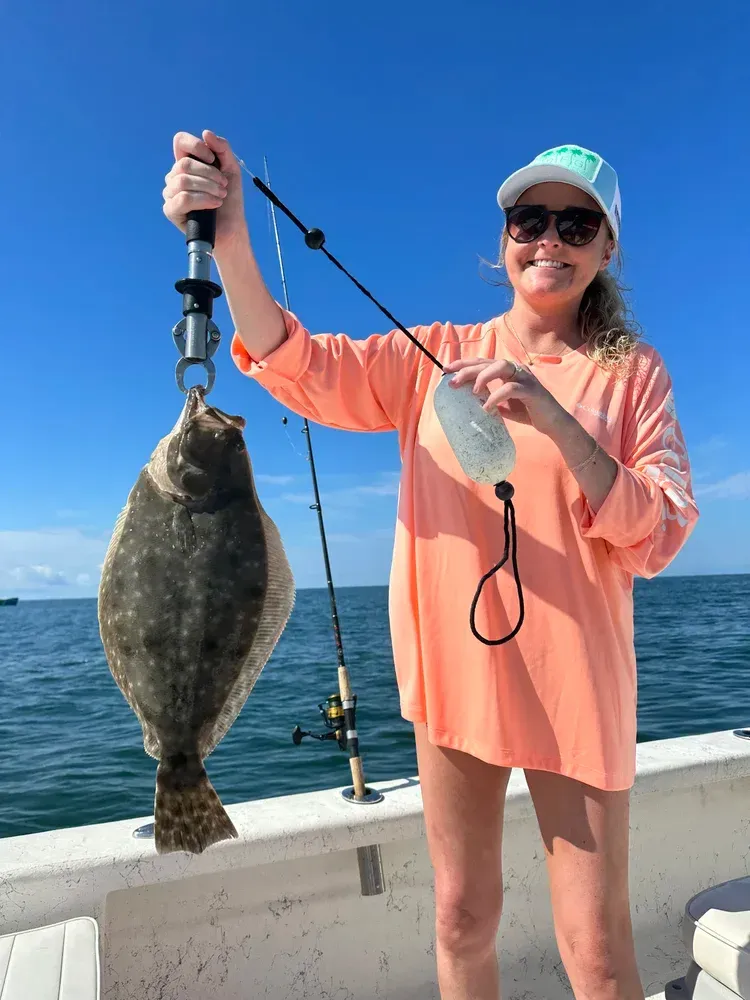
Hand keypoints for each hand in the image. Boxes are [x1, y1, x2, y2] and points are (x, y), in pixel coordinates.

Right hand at [162, 130, 246, 250]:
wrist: (232, 226)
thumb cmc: (230, 199)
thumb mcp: (231, 169)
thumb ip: (222, 149)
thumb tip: (206, 133)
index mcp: (186, 163)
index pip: (180, 141)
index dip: (197, 146)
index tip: (213, 159)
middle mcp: (175, 176)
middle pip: (184, 164)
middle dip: (209, 174)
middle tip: (223, 185)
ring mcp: (170, 193)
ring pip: (183, 181)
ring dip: (208, 188)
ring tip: (221, 196)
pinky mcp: (170, 210)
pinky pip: (183, 199)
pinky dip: (203, 200)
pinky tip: (214, 204)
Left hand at [444, 357, 568, 436]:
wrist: (553, 423)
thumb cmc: (529, 412)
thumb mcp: (505, 405)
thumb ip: (491, 399)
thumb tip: (471, 403)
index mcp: (508, 371)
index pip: (482, 362)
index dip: (464, 363)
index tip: (446, 369)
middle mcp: (516, 369)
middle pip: (487, 362)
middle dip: (468, 369)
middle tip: (452, 382)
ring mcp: (525, 378)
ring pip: (501, 367)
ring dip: (483, 377)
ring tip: (473, 391)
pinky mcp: (532, 390)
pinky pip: (511, 388)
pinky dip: (496, 396)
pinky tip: (487, 407)